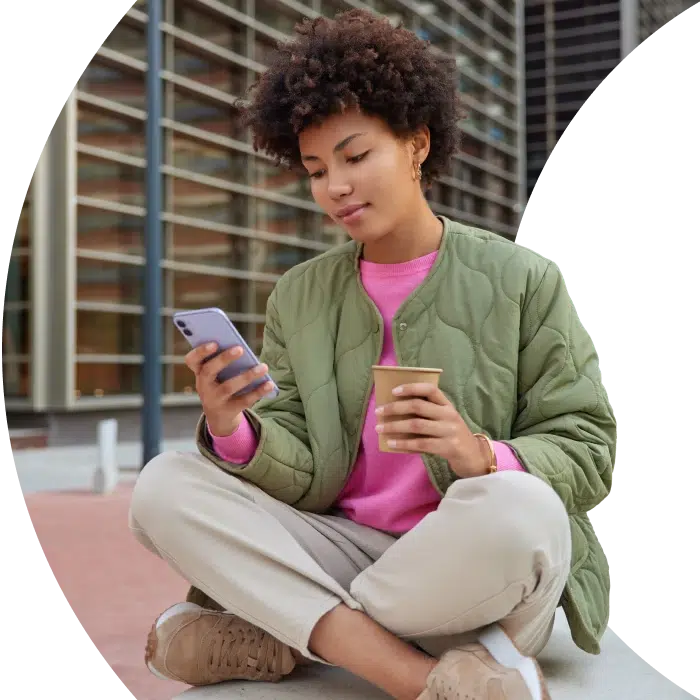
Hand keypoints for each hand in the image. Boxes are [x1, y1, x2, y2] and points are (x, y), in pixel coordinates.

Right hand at [185, 343, 274, 437]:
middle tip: (240, 349)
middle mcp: (203, 386)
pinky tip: (269, 383)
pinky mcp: (229, 410)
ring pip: (229, 387)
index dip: (200, 351)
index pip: (191, 360)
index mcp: (199, 372)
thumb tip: (242, 349)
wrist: (219, 415)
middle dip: (224, 359)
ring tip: (263, 366)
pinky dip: (258, 392)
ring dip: (247, 376)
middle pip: (209, 371)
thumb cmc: (220, 383)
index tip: (214, 343)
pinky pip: (244, 400)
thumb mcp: (218, 374)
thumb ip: (224, 361)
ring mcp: (215, 400)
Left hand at [375, 382, 491, 477]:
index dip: (411, 388)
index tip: (393, 391)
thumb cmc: (451, 435)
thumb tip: (395, 410)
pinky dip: (403, 443)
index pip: (430, 390)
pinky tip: (391, 444)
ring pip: (416, 425)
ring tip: (379, 428)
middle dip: (395, 408)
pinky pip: (421, 444)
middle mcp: (449, 415)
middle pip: (418, 406)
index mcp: (447, 405)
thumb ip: (427, 413)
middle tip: (378, 411)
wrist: (473, 456)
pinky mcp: (448, 447)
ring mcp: (449, 431)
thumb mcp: (444, 420)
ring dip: (395, 426)